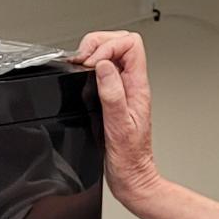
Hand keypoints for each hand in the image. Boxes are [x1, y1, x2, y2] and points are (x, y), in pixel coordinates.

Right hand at [72, 30, 163, 213]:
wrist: (132, 176)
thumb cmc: (129, 158)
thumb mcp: (118, 126)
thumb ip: (112, 94)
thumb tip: (104, 66)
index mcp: (138, 87)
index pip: (131, 45)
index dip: (108, 46)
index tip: (92, 64)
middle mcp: (132, 84)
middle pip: (121, 42)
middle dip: (98, 43)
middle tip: (83, 60)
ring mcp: (124, 89)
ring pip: (111, 53)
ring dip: (93, 52)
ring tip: (81, 66)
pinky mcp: (113, 96)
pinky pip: (104, 70)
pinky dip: (90, 67)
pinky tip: (82, 77)